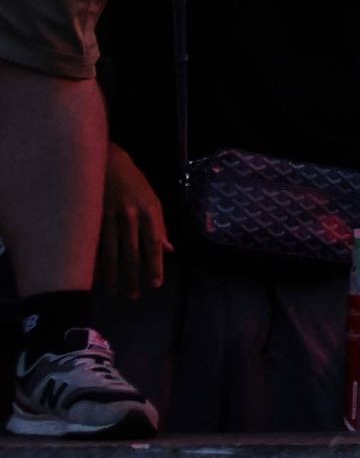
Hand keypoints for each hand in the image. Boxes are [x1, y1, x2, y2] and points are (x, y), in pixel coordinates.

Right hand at [96, 150, 167, 300]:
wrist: (108, 162)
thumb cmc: (134, 184)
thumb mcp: (153, 201)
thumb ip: (160, 226)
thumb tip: (170, 249)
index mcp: (149, 212)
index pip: (153, 243)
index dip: (155, 264)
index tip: (155, 284)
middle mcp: (130, 216)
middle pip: (131, 252)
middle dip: (132, 276)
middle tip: (133, 295)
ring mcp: (108, 217)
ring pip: (109, 252)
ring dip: (111, 274)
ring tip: (113, 290)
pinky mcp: (91, 218)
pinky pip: (93, 245)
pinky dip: (94, 262)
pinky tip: (94, 276)